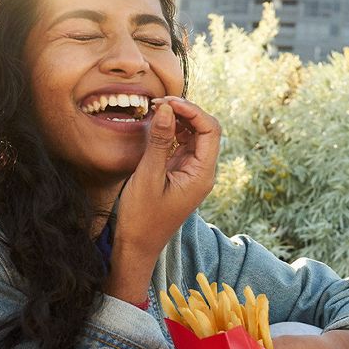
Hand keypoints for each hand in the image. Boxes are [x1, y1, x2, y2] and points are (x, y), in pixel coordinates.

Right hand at [107, 97, 220, 301]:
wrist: (138, 246)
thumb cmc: (142, 217)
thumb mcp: (148, 176)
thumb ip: (158, 141)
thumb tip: (166, 109)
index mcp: (202, 174)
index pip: (210, 130)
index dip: (192, 110)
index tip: (168, 102)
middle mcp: (203, 172)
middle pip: (206, 130)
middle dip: (186, 112)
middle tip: (159, 103)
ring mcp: (193, 173)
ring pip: (195, 136)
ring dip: (178, 120)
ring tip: (155, 111)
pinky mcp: (181, 174)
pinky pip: (183, 146)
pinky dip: (172, 132)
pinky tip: (156, 126)